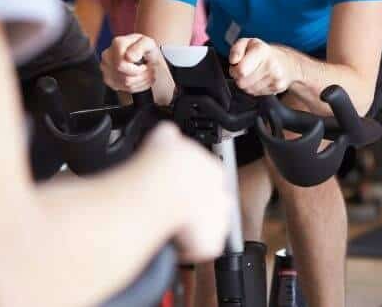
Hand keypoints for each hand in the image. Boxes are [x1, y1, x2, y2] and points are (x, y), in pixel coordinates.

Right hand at [100, 34, 161, 92]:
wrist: (145, 56)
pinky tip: (140, 78)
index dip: (137, 70)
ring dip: (142, 81)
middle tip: (148, 71)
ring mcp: (105, 68)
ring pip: (126, 84)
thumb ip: (141, 47)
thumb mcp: (149, 44)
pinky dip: (137, 85)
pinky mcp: (108, 79)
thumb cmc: (147, 49)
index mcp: (117, 44)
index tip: (145, 65)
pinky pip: (124, 89)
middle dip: (141, 76)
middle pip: (125, 77)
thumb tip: (129, 58)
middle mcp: (107, 55)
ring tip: (146, 73)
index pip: (121, 65)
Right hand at [140, 122, 229, 261]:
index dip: (188, 187)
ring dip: (190, 230)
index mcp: (214, 169)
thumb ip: (170, 138)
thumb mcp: (164, 139)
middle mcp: (221, 194)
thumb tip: (166, 132)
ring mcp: (218, 220)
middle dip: (194, 209)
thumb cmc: (161, 166)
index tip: (174, 190)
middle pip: (209, 205)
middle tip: (171, 210)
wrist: (160, 190)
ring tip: (170, 226)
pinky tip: (171, 239)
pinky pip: (198, 249)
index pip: (207, 180)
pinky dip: (185, 249)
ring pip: (205, 228)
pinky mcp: (211, 242)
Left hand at [228, 38, 297, 95]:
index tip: (238, 65)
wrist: (288, 62)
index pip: (241, 70)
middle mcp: (270, 64)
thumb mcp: (248, 43)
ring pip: (248, 89)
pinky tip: (260, 80)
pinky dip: (255, 88)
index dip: (234, 70)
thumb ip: (236, 49)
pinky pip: (256, 93)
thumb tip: (233, 61)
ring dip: (247, 84)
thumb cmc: (264, 52)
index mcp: (261, 50)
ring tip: (254, 74)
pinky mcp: (278, 87)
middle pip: (242, 82)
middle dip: (240, 78)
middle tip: (246, 70)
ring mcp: (275, 77)